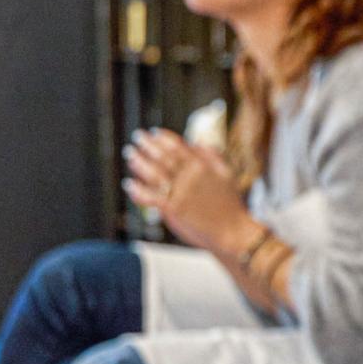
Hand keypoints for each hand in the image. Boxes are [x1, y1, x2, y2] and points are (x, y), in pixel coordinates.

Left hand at [123, 129, 253, 253]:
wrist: (232, 232)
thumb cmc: (230, 205)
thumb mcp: (227, 175)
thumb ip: (213, 157)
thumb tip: (199, 142)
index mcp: (203, 167)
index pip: (179, 146)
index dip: (164, 137)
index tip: (155, 131)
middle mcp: (190, 176)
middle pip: (163, 156)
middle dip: (148, 145)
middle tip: (137, 136)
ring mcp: (181, 192)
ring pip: (154, 173)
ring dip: (140, 162)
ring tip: (131, 155)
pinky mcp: (174, 209)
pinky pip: (151, 196)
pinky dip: (138, 190)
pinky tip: (129, 184)